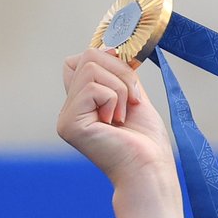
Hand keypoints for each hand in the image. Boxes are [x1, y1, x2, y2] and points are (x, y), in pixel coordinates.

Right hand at [58, 48, 184, 217]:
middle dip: (120, 71)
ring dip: (121, 87)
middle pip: (85, 57)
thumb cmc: (147, 141)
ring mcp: (66, 116)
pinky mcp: (69, 123)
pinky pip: (93, 86)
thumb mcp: (134, 98)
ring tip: (125, 114)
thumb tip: (113, 48)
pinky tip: (117, 123)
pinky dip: (114, 99)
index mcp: (83, 103)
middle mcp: (69, 109)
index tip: (131, 73)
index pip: (80, 60)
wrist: (150, 169)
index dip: (107, 58)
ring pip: (91, 68)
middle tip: (133, 100)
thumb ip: (120, 75)